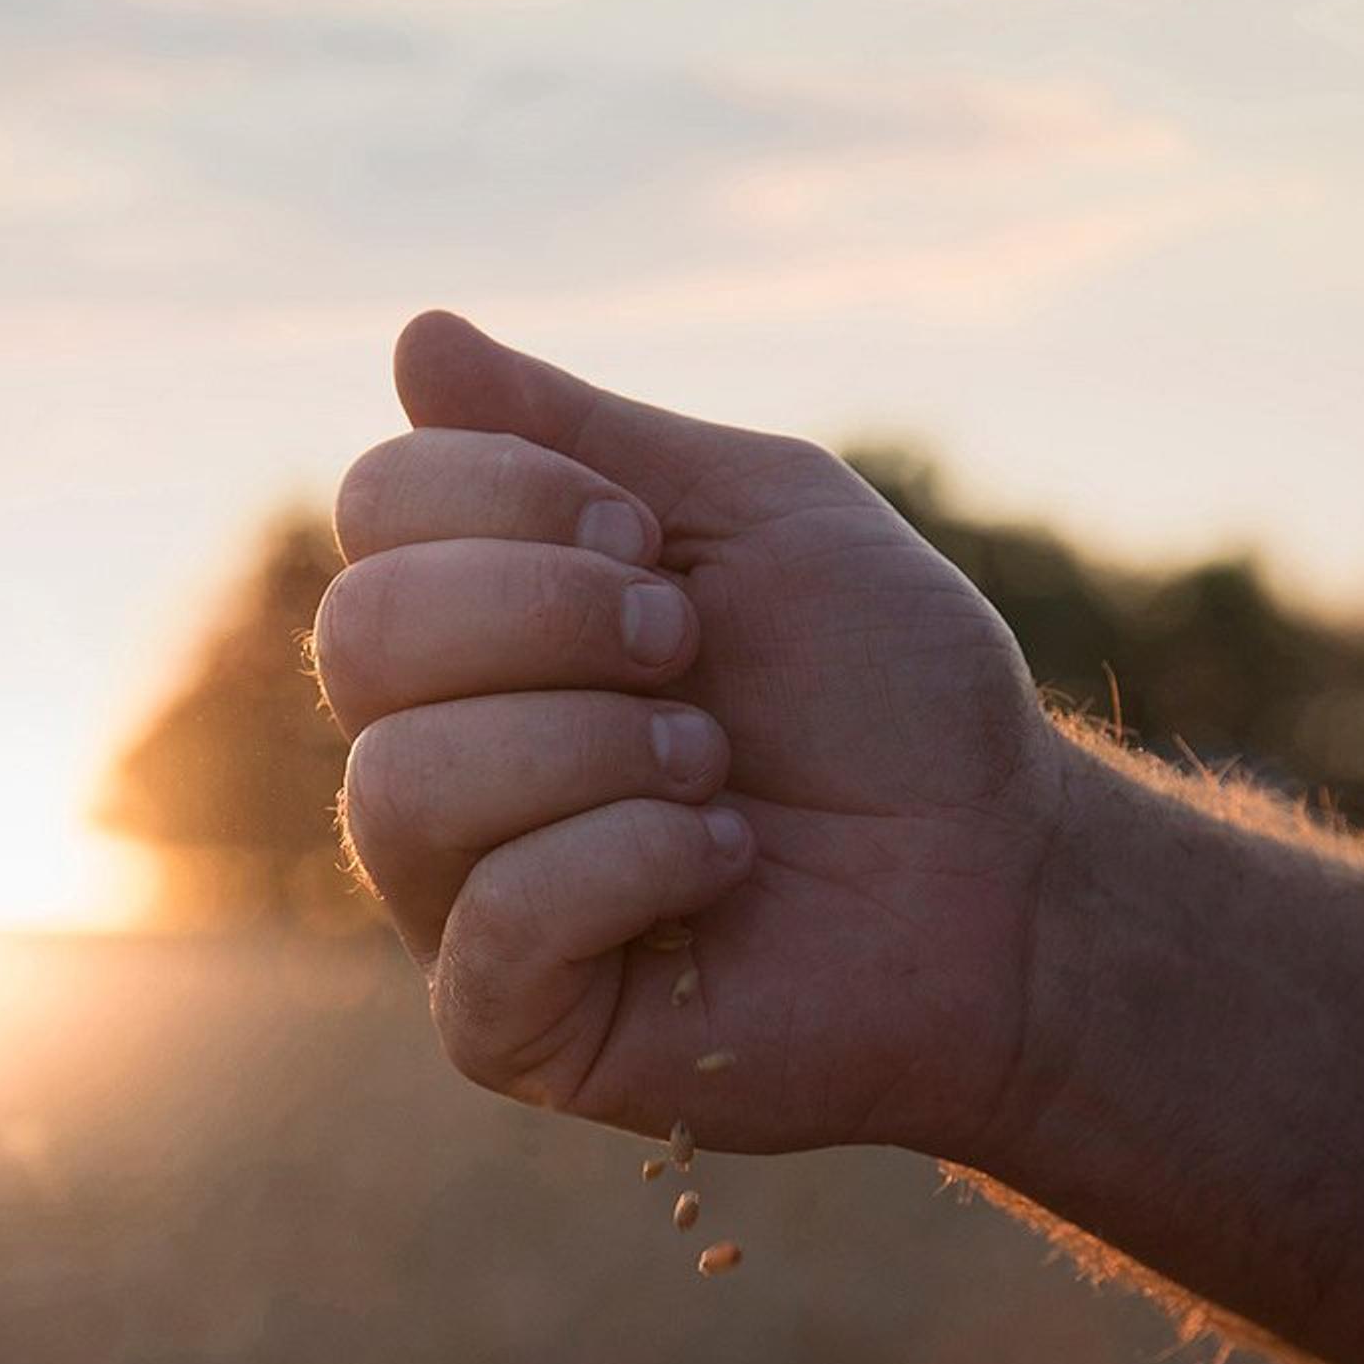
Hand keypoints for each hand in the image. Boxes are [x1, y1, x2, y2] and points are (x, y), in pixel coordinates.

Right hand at [319, 313, 1084, 1160]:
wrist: (1005, 873)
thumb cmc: (888, 699)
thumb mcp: (755, 513)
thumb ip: (583, 433)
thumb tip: (414, 339)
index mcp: (482, 620)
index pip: (377, 507)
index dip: (510, 496)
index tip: (658, 544)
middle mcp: (440, 747)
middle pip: (359, 635)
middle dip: (551, 617)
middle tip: (687, 647)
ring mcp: (457, 895)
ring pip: (401, 785)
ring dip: (597, 748)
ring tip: (715, 768)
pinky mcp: (505, 1024)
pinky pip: (490, 921)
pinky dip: (630, 863)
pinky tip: (723, 863)